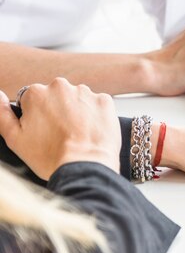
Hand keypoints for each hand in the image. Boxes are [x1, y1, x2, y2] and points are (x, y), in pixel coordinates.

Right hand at [0, 78, 120, 180]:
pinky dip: (95, 115)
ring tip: (77, 134)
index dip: (37, 117)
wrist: (86, 166)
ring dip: (77, 112)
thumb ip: (2, 113)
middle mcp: (61, 86)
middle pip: (56, 96)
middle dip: (58, 111)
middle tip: (61, 134)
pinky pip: (97, 104)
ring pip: (78, 99)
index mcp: (36, 93)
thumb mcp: (15, 139)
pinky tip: (92, 131)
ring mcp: (85, 93)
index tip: (44, 131)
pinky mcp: (105, 101)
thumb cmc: (50, 156)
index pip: (32, 99)